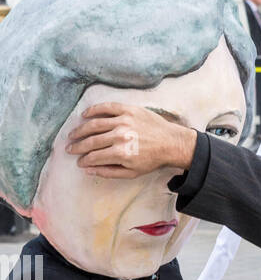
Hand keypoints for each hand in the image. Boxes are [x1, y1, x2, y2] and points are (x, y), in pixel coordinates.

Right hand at [65, 103, 196, 178]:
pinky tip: (84, 115)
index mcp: (121, 153)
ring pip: (94, 124)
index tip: (78, 161)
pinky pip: (106, 107)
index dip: (83, 160)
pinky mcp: (128, 110)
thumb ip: (109, 171)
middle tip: (69, 148)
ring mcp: (124, 121)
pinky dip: (93, 110)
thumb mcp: (132, 172)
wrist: (171, 143)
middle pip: (91, 140)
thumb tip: (88, 170)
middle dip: (77, 145)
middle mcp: (120, 136)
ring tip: (73, 134)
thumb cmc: (152, 160)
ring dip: (80, 129)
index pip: (94, 156)